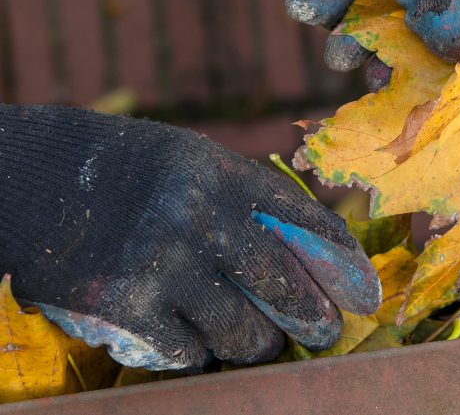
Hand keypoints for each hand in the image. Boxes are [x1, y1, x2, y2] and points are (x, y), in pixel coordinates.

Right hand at [0, 105, 378, 370]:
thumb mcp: (195, 163)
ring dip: (255, 344)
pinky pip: (189, 354)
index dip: (343, 265)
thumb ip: (248, 202)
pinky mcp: (124, 311)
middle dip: (313, 320)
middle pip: (283, 287)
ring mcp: (159, 266)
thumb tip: (312, 254)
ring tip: (255, 341)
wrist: (34, 183)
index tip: (365, 296)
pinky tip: (191, 336)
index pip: (304, 223)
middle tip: (324, 333)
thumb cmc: (132, 175)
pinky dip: (197, 353)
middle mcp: (195, 217)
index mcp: (220, 173)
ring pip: (242, 334)